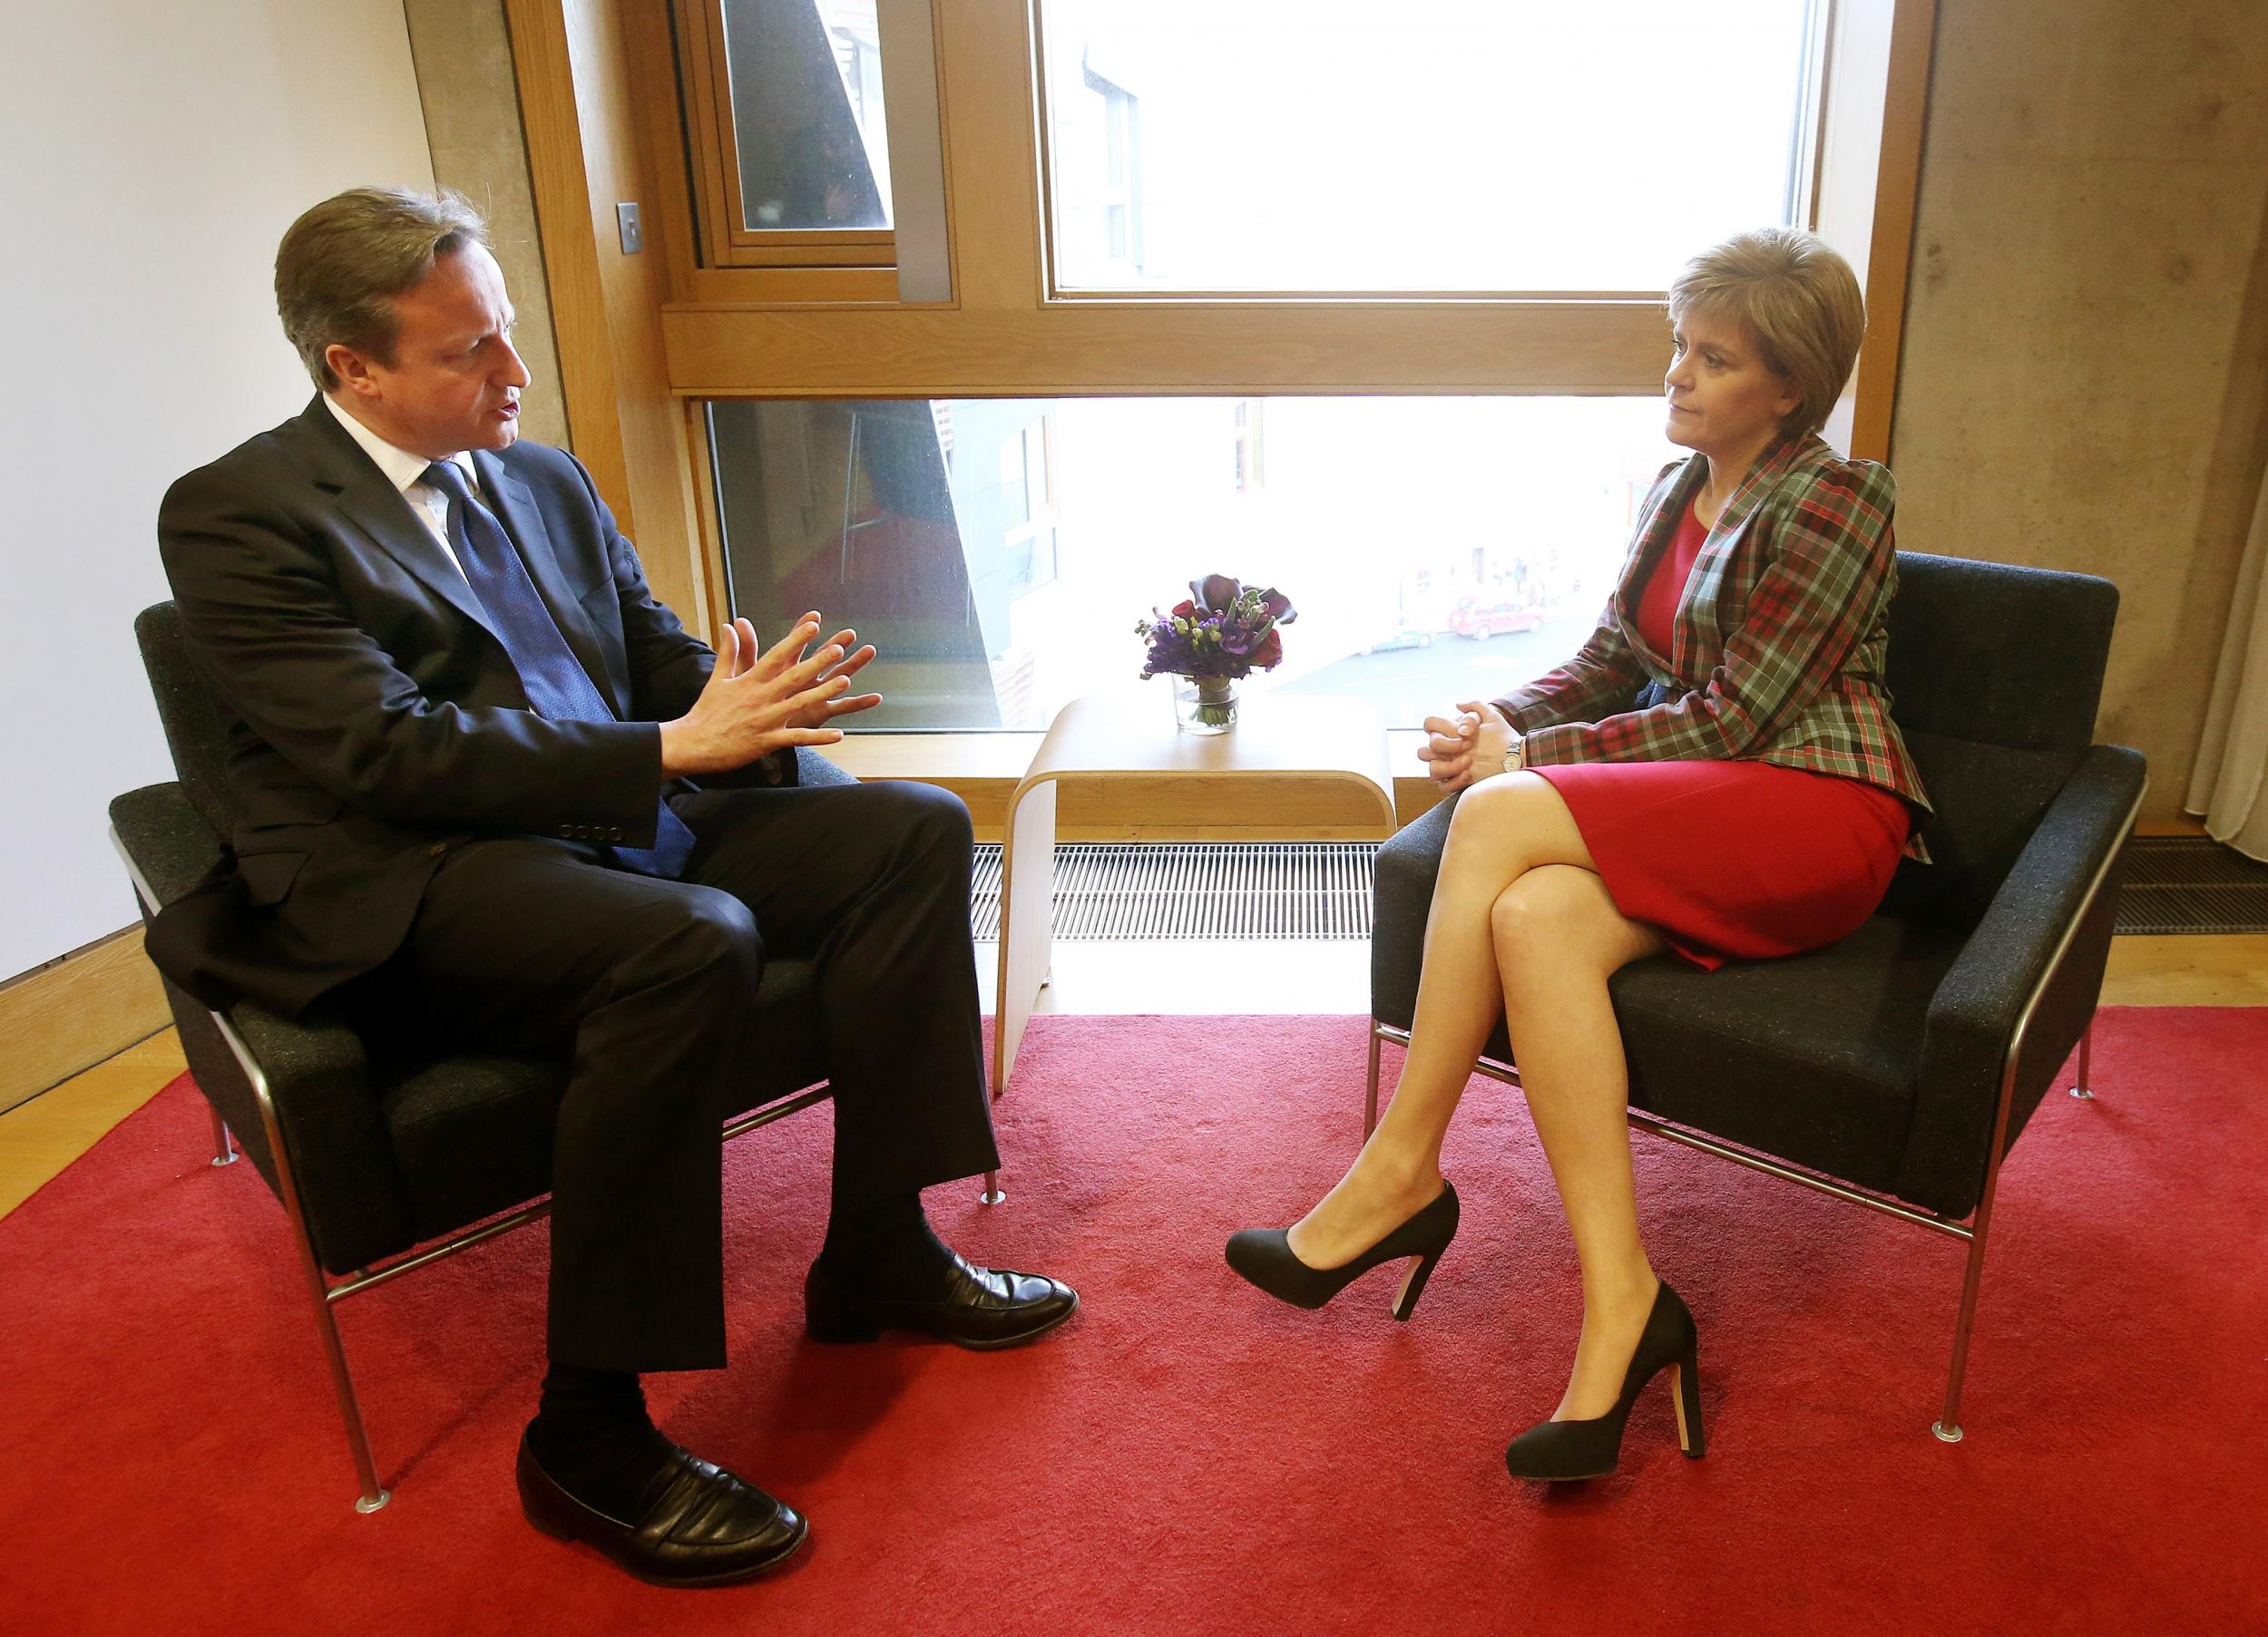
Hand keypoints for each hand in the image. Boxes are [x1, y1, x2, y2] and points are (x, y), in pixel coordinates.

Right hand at [658, 612, 882, 776]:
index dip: (796, 640)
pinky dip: (817, 738)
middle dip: (817, 662)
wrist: (692, 743)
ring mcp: (764, 719)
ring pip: (799, 704)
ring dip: (823, 693)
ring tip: (845, 682)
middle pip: (793, 676)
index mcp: (749, 681)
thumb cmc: (706, 711)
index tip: (814, 625)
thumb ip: (728, 652)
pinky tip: (838, 736)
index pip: (776, 655)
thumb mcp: (717, 678)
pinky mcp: (766, 741)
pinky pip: (797, 738)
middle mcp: (760, 697)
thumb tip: (730, 625)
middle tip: (838, 648)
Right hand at [1416, 701, 1515, 793]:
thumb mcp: (1491, 717)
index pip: (1429, 725)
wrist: (1514, 758)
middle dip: (1445, 747)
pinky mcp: (1456, 782)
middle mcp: (1445, 751)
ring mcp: (1449, 767)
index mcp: (1449, 732)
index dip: (1439, 728)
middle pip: (1424, 751)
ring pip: (1431, 770)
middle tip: (1468, 747)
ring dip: (1449, 766)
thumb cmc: (1502, 737)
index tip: (1463, 733)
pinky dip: (1454, 781)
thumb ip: (1474, 707)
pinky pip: (1443, 786)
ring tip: (1469, 763)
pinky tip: (1469, 775)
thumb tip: (1457, 706)